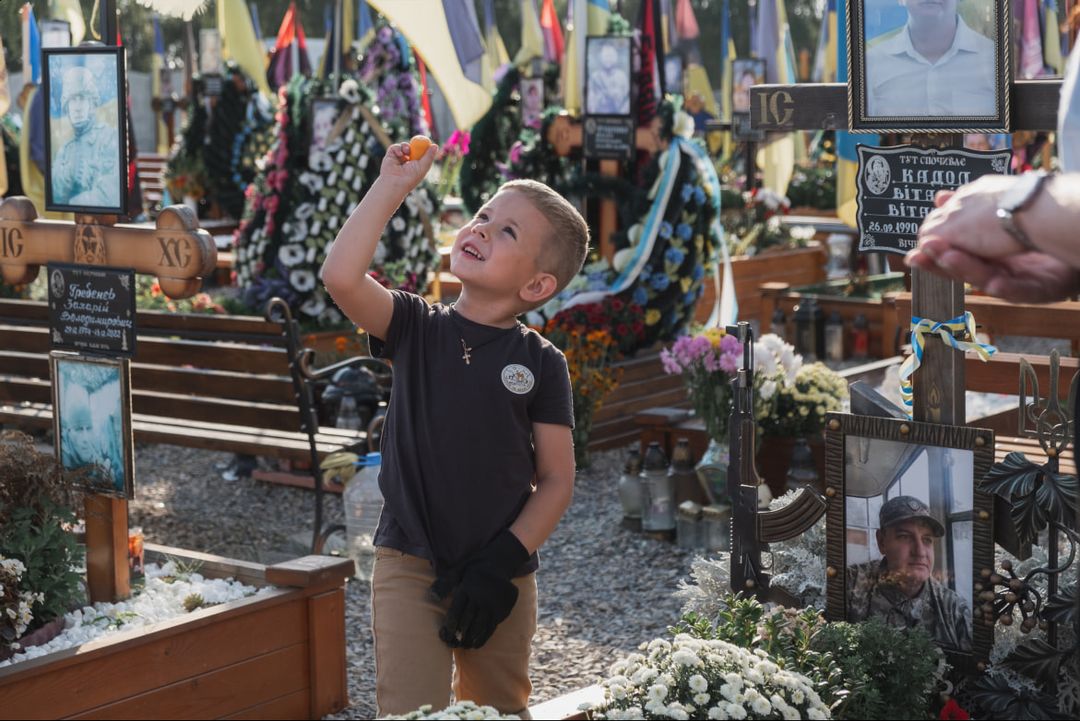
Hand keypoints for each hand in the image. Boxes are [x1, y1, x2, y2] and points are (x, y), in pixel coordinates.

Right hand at [377, 140, 437, 194]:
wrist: (395, 182)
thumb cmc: (410, 177)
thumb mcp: (423, 166)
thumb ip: (429, 156)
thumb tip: (435, 145)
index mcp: (416, 165)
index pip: (421, 154)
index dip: (424, 147)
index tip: (428, 142)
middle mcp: (408, 161)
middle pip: (413, 148)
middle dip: (416, 144)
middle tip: (419, 141)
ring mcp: (399, 158)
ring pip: (404, 146)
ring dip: (406, 146)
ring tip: (407, 152)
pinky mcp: (391, 155)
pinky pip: (395, 147)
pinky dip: (398, 148)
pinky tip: (400, 155)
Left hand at [436, 529, 528, 648]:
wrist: (502, 559)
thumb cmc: (476, 565)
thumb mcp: (459, 568)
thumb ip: (445, 583)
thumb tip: (432, 597)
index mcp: (468, 586)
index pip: (457, 610)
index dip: (450, 624)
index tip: (445, 634)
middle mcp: (481, 596)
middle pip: (468, 620)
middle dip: (459, 635)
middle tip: (452, 644)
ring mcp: (493, 602)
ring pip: (480, 626)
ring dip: (471, 638)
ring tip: (463, 647)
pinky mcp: (503, 608)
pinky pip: (492, 626)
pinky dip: (484, 637)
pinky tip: (477, 644)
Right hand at [907, 176, 1079, 301]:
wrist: (1079, 228)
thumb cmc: (1044, 221)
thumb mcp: (996, 215)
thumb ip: (968, 215)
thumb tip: (938, 197)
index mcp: (990, 251)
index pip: (956, 253)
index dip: (934, 255)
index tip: (913, 253)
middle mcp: (1003, 268)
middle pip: (966, 269)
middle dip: (943, 264)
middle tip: (921, 256)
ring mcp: (1023, 280)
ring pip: (987, 280)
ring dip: (965, 270)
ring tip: (948, 257)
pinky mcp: (1044, 289)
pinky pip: (1023, 291)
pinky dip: (1007, 287)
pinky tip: (994, 281)